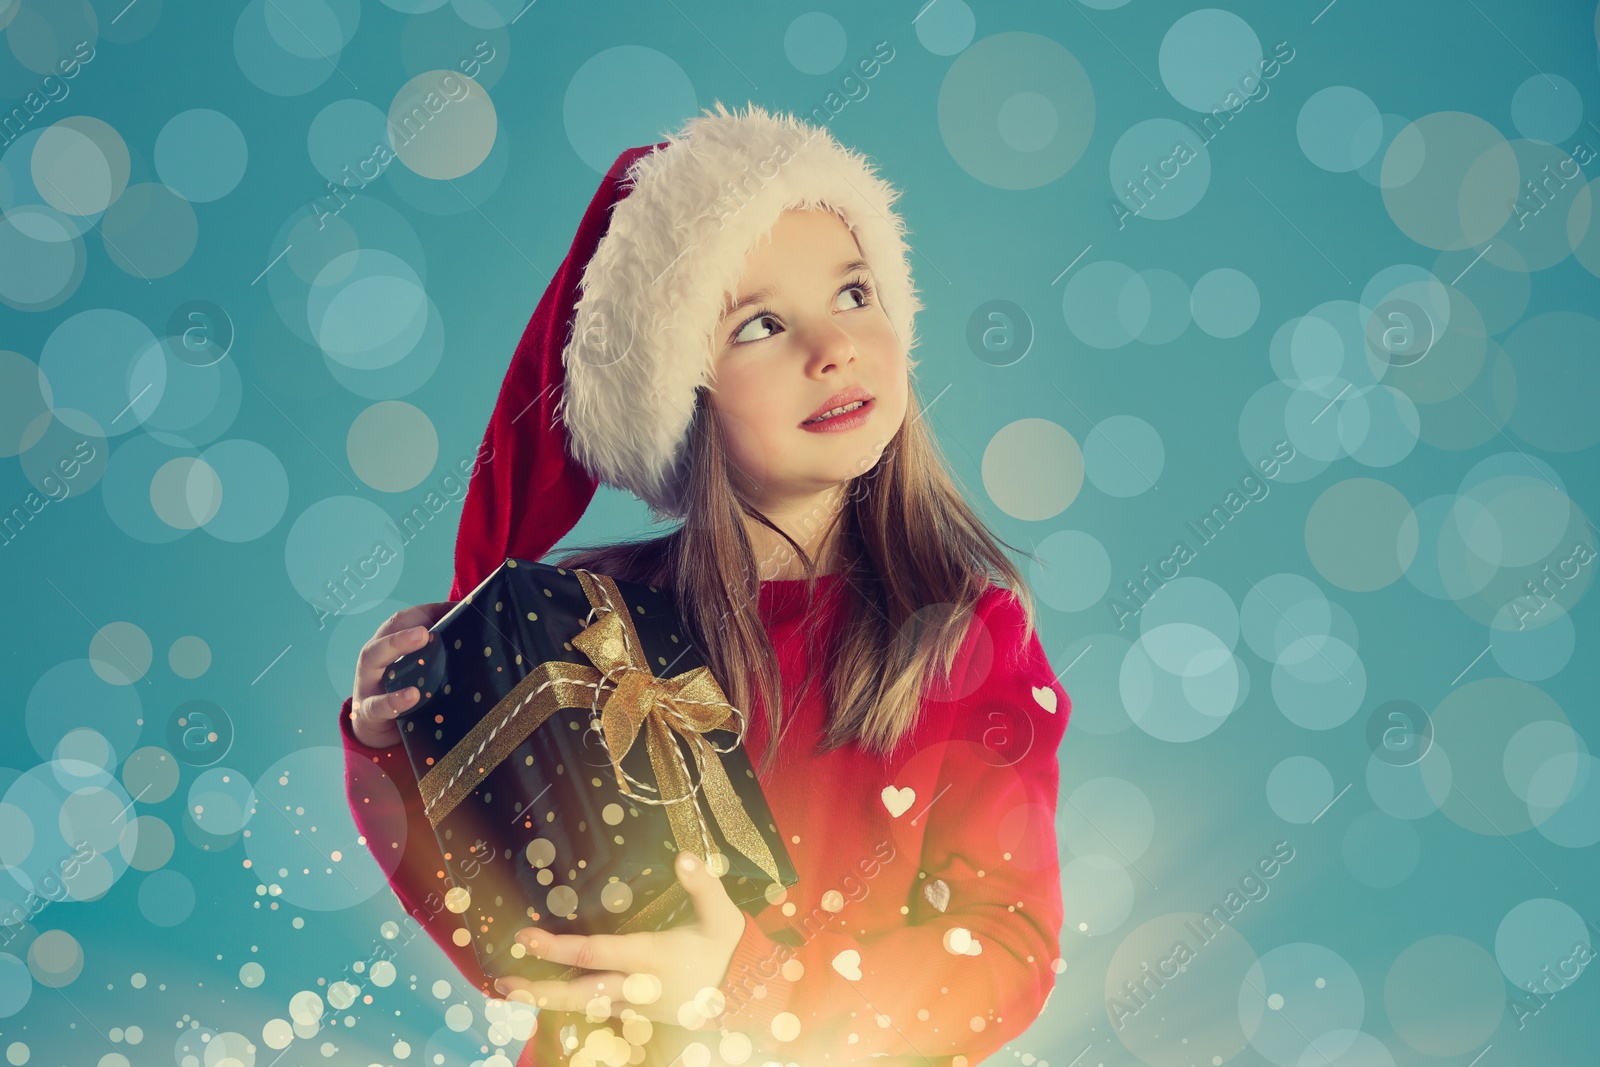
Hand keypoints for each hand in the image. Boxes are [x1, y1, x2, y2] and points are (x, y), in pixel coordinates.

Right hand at [348, 602, 454, 748]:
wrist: (375, 727)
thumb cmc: (401, 689)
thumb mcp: (416, 669)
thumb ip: (437, 652)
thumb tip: (473, 632)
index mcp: (389, 642)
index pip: (406, 618)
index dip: (429, 610)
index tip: (457, 608)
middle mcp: (376, 656)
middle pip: (388, 630)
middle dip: (410, 621)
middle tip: (429, 625)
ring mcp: (368, 681)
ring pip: (374, 657)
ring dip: (397, 644)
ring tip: (422, 637)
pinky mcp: (368, 710)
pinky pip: (377, 704)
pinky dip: (394, 699)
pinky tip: (412, 695)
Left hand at [492, 851, 746, 1026]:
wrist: (744, 994)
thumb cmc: (728, 949)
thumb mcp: (722, 915)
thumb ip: (703, 885)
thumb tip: (684, 856)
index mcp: (651, 958)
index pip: (596, 954)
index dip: (558, 948)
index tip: (526, 938)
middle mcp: (637, 986)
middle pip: (579, 993)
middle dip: (540, 989)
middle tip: (504, 984)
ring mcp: (635, 1005)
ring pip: (583, 1006)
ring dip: (547, 998)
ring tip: (513, 991)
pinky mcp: (636, 1013)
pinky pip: (596, 1009)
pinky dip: (570, 1003)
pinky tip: (548, 995)